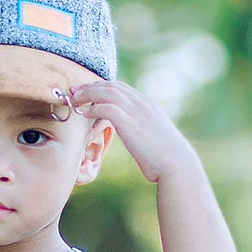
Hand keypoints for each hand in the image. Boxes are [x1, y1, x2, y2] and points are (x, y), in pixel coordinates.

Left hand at [70, 80, 196, 183]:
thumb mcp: (153, 138)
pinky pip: (108, 108)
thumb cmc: (165, 159)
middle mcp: (143, 105)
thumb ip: (143, 131)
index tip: (87, 91)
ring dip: (88, 93)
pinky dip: (94, 108)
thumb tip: (136, 136)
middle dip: (91, 86)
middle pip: (112, 86)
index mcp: (148, 106)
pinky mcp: (131, 125)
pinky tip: (84, 113)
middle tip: (74, 90)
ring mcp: (138, 113)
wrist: (177, 166)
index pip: (121, 88)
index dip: (102, 87)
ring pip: (108, 92)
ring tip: (74, 98)